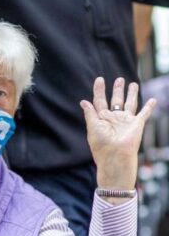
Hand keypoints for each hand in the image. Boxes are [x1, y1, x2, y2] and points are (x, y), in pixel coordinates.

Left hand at [82, 77, 155, 198]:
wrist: (115, 156)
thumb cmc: (101, 144)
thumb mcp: (93, 127)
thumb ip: (90, 113)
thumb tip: (83, 101)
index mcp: (101, 118)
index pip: (100, 101)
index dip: (99, 90)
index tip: (99, 79)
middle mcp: (114, 118)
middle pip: (116, 100)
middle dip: (117, 90)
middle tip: (119, 79)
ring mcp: (126, 121)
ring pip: (130, 103)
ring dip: (131, 94)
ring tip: (133, 83)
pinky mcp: (137, 124)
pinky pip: (144, 113)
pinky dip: (149, 106)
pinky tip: (153, 99)